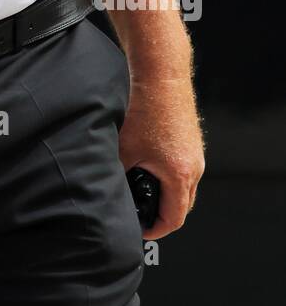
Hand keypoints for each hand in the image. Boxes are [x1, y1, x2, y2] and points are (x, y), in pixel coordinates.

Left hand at [118, 74, 204, 240]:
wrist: (161, 76)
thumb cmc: (146, 108)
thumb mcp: (125, 149)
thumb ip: (120, 174)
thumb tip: (109, 188)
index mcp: (181, 174)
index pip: (174, 218)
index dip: (155, 229)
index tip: (141, 230)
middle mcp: (195, 166)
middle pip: (183, 206)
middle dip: (162, 213)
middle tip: (141, 214)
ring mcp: (196, 153)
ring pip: (185, 187)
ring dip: (167, 193)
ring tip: (143, 189)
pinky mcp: (192, 141)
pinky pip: (185, 168)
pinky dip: (170, 175)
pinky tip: (150, 165)